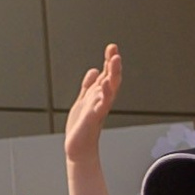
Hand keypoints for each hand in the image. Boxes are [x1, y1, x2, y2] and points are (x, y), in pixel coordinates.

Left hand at [64, 43, 121, 168]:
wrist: (79, 147)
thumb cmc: (82, 126)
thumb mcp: (84, 100)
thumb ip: (89, 86)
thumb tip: (94, 70)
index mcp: (99, 95)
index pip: (107, 75)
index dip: (109, 61)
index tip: (112, 47)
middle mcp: (102, 100)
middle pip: (112, 79)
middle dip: (114, 65)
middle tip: (115, 51)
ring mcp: (99, 108)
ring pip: (109, 88)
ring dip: (112, 74)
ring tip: (114, 61)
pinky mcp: (93, 118)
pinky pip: (101, 103)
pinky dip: (103, 93)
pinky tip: (104, 84)